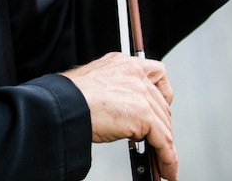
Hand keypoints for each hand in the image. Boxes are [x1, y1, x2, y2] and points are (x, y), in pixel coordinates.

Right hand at [62, 52, 177, 180]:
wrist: (63, 105)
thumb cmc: (69, 98)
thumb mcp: (95, 84)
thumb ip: (115, 91)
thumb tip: (124, 113)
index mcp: (123, 63)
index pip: (156, 74)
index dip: (161, 95)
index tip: (160, 107)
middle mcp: (135, 74)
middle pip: (162, 103)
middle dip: (162, 125)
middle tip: (158, 141)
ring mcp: (140, 92)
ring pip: (164, 124)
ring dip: (166, 146)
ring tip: (164, 162)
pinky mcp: (143, 114)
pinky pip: (164, 141)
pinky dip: (167, 158)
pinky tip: (166, 168)